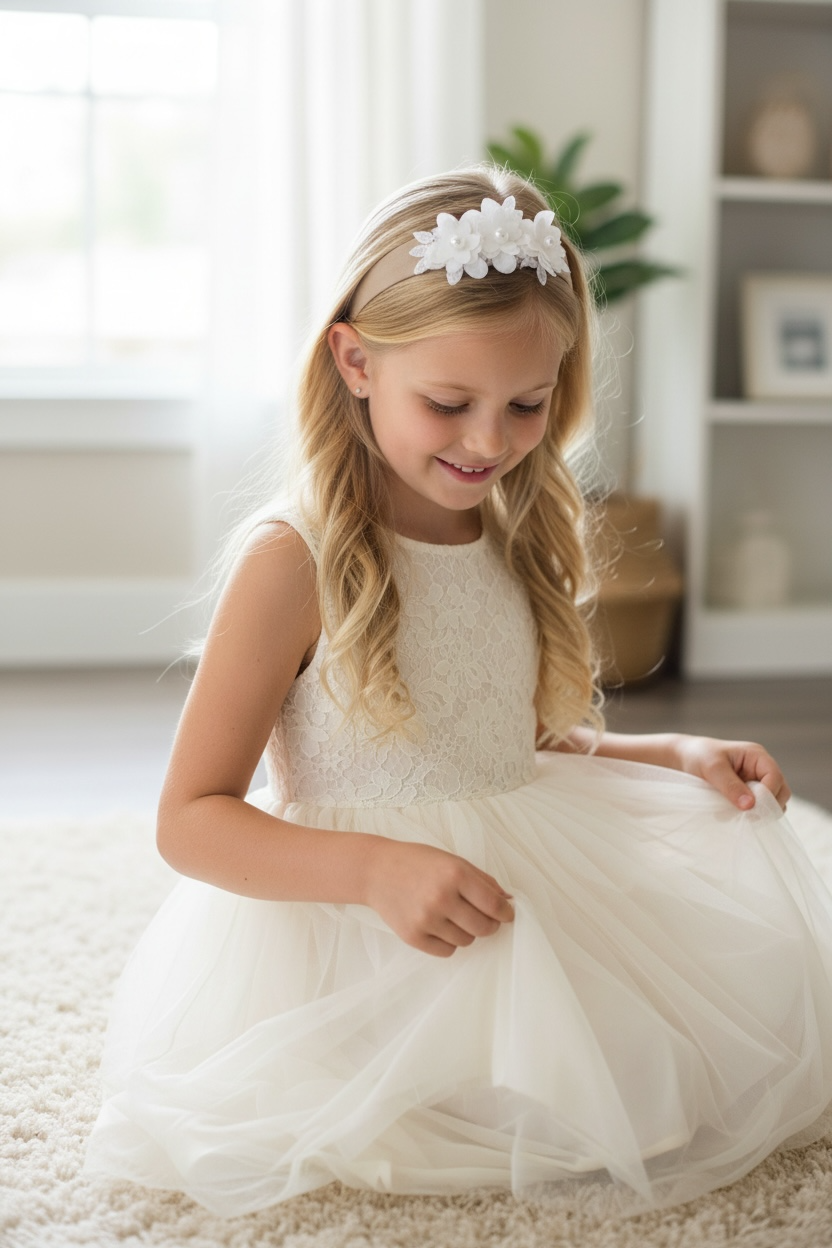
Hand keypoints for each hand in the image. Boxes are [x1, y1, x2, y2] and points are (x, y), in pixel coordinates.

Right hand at [363, 838, 514, 957]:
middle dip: (490, 925)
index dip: (506, 913)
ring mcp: (426, 919)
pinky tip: (440, 926)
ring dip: (467, 932)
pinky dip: (449, 942)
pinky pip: (447, 951)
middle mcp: (441, 897)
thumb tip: (508, 901)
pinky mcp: (413, 936)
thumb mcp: (453, 861)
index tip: (507, 915)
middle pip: (484, 927)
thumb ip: (482, 880)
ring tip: (453, 917)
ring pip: (466, 941)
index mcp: (455, 874)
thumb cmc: (418, 862)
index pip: (494, 905)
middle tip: (483, 918)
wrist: (377, 871)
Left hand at [673, 734, 791, 811]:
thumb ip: (731, 786)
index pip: (775, 777)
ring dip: (758, 813)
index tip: (751, 808)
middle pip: (780, 792)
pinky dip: (749, 815)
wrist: (683, 759)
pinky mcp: (748, 795)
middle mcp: (760, 769)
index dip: (768, 794)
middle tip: (746, 817)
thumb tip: (751, 805)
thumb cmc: (698, 757)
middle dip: (767, 806)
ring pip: (771, 803)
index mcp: (756, 756)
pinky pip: (758, 809)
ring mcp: (756, 783)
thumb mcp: (713, 769)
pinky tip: (730, 815)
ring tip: (735, 816)